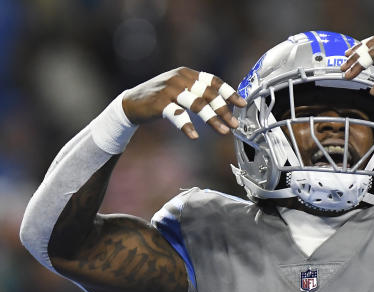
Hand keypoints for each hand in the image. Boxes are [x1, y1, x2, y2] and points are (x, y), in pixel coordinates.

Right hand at [121, 67, 246, 138]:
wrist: (131, 103)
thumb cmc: (160, 99)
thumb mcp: (180, 91)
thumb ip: (198, 94)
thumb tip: (223, 106)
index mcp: (188, 74)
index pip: (213, 81)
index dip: (229, 92)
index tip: (242, 104)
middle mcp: (180, 78)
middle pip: (208, 94)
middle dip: (224, 110)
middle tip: (235, 124)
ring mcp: (169, 89)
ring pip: (196, 104)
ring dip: (212, 119)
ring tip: (223, 131)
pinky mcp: (159, 103)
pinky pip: (177, 115)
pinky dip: (187, 126)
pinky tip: (194, 136)